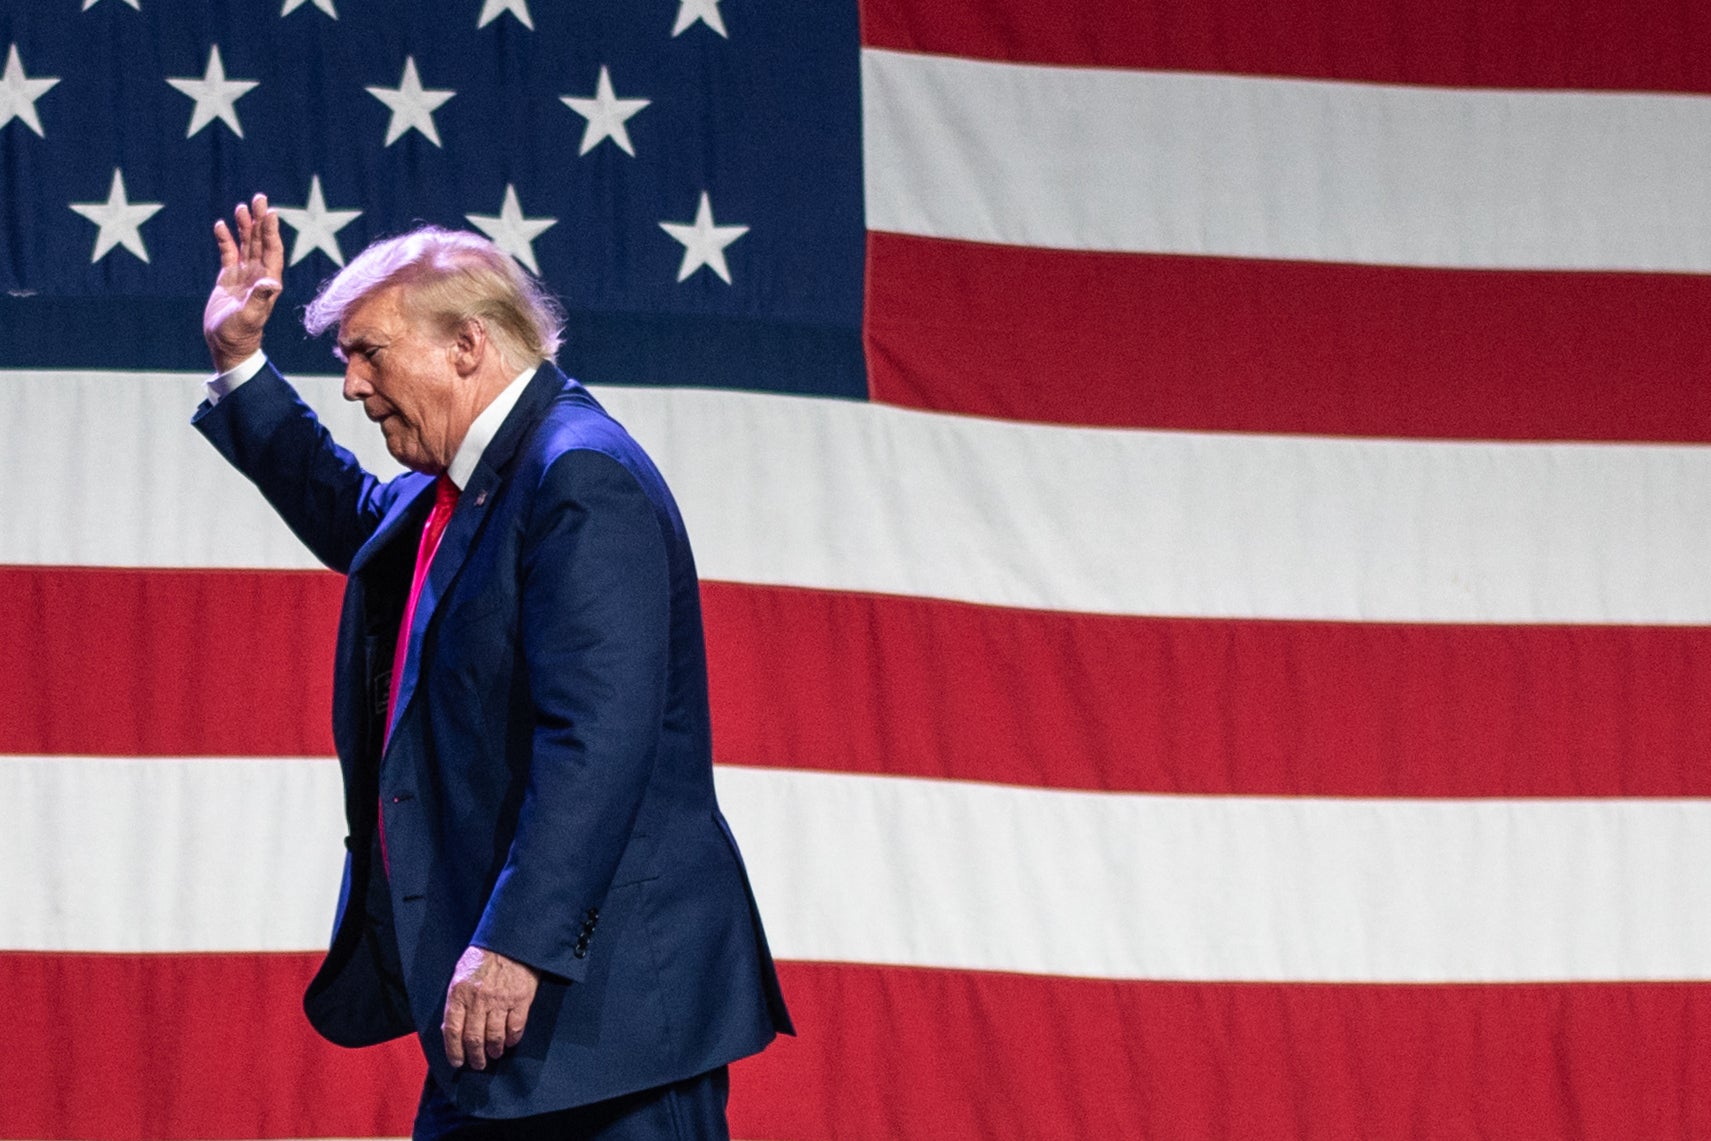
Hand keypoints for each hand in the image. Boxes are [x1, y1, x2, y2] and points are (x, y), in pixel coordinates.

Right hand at [204, 193, 283, 371]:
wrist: (227, 345)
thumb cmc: (241, 334)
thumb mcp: (250, 316)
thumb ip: (260, 298)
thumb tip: (271, 283)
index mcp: (268, 282)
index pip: (272, 250)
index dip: (271, 231)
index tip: (271, 212)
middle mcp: (258, 275)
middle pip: (261, 242)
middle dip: (260, 221)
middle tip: (259, 198)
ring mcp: (244, 276)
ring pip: (246, 245)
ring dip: (245, 227)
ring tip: (243, 206)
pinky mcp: (228, 279)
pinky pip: (228, 254)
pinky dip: (226, 240)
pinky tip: (222, 226)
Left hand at [441, 945, 539, 1069]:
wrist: (511, 939)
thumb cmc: (484, 956)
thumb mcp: (461, 975)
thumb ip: (455, 1001)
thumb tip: (449, 1028)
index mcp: (460, 992)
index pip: (452, 1030)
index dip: (454, 1051)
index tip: (457, 1062)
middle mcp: (478, 999)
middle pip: (474, 1038)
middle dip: (475, 1056)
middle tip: (478, 1064)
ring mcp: (500, 999)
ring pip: (494, 1037)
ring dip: (494, 1050)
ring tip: (495, 1054)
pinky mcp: (521, 998)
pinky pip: (516, 1027)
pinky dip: (513, 1039)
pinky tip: (511, 1041)